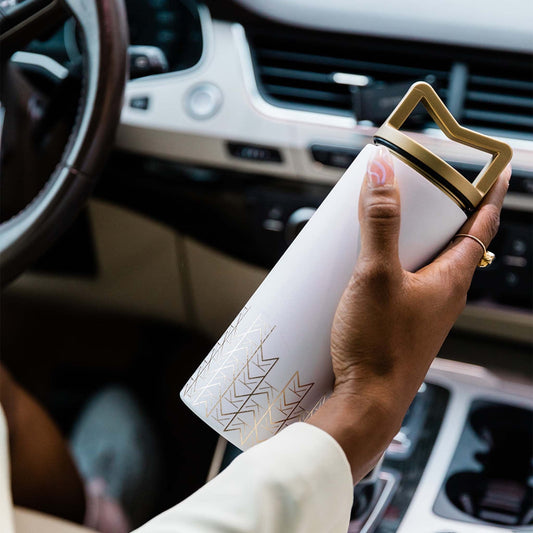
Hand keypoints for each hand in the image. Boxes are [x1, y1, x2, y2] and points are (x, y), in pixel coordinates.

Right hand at [309, 147, 510, 481]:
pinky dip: (392, 264)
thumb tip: (382, 173)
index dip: (491, 193)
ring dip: (412, 238)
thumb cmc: (379, 346)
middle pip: (452, 241)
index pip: (482, 224)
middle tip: (423, 187)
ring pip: (426, 262)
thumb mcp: (376, 274)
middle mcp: (444, 295)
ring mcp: (423, 311)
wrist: (366, 403)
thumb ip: (380, 222)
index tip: (497, 168)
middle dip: (441, 211)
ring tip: (386, 221)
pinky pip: (404, 282)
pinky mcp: (400, 323)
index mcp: (452, 279)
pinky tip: (365, 266)